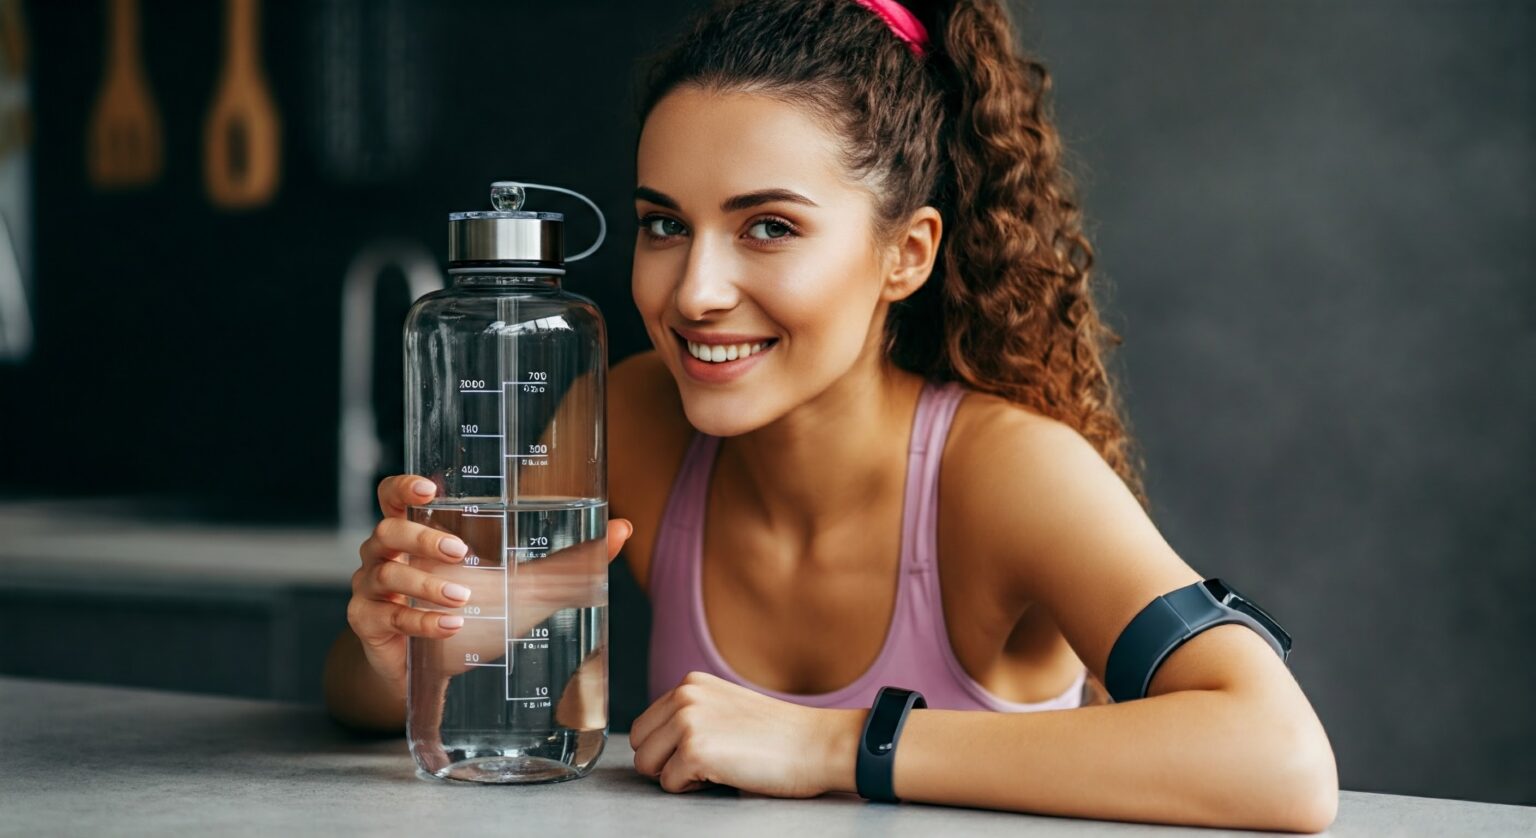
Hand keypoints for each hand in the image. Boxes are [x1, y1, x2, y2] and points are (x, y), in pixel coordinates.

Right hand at [348, 474, 632, 691]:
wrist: (438, 670)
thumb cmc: (477, 612)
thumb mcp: (527, 585)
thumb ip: (572, 561)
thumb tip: (624, 528)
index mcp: (418, 533)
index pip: (392, 495)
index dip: (402, 486)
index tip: (429, 487)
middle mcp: (388, 555)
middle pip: (388, 530)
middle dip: (423, 539)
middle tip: (460, 553)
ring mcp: (373, 592)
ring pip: (388, 574)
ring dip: (426, 585)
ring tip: (463, 601)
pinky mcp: (371, 628)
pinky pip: (387, 619)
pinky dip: (420, 623)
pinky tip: (449, 628)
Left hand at [629, 671, 862, 797]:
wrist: (817, 744)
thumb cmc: (780, 734)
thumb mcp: (727, 706)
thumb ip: (693, 713)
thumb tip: (659, 741)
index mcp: (691, 684)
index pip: (646, 723)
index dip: (667, 746)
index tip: (701, 749)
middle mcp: (684, 697)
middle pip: (640, 743)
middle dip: (664, 760)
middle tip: (707, 762)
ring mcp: (687, 723)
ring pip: (647, 764)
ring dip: (676, 775)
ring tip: (716, 766)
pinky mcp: (693, 752)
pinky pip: (669, 785)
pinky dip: (693, 788)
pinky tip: (724, 774)